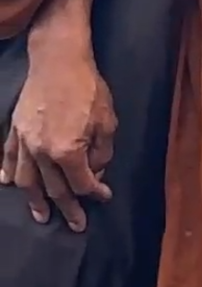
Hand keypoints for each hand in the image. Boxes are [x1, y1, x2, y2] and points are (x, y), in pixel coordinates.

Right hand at [1, 37, 116, 231]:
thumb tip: (95, 173)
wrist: (58, 60)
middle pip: (54, 188)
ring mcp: (25, 142)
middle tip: (77, 225)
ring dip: (34, 201)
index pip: (82, 183)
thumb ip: (101, 154)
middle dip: (68, 209)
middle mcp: (42, 152)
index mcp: (67, 151)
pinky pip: (10, 157)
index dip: (95, 193)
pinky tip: (8, 183)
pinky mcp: (15, 130)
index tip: (104, 196)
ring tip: (40, 216)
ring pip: (27, 180)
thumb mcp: (107, 123)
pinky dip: (9, 172)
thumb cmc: (88, 89)